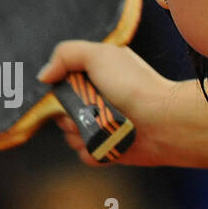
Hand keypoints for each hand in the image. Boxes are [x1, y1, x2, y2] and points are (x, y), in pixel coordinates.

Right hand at [38, 40, 207, 168]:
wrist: (164, 121)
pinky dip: (94, 150)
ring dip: (81, 133)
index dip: (58, 91)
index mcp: (94, 78)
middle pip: (59, 113)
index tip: (67, 90)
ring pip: (70, 136)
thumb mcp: (99, 55)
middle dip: (68, 113)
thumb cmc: (135, 84)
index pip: (59, 86)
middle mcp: (97, 102)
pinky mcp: (109, 149)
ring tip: (104, 125)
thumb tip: (43, 75)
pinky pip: (86, 154)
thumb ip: (66, 54)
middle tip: (90, 108)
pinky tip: (108, 142)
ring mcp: (103, 127)